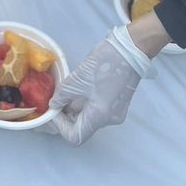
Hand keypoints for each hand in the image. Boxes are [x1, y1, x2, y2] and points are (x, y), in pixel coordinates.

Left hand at [48, 25, 153, 145]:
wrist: (131, 49)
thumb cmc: (105, 63)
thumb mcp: (78, 78)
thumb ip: (63, 94)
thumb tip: (54, 105)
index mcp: (100, 116)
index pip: (75, 136)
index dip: (60, 126)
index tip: (54, 109)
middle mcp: (109, 120)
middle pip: (82, 128)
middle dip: (65, 117)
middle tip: (54, 102)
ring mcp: (115, 111)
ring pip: (89, 117)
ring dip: (74, 108)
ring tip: (63, 93)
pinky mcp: (117, 102)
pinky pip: (96, 109)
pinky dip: (84, 103)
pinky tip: (77, 89)